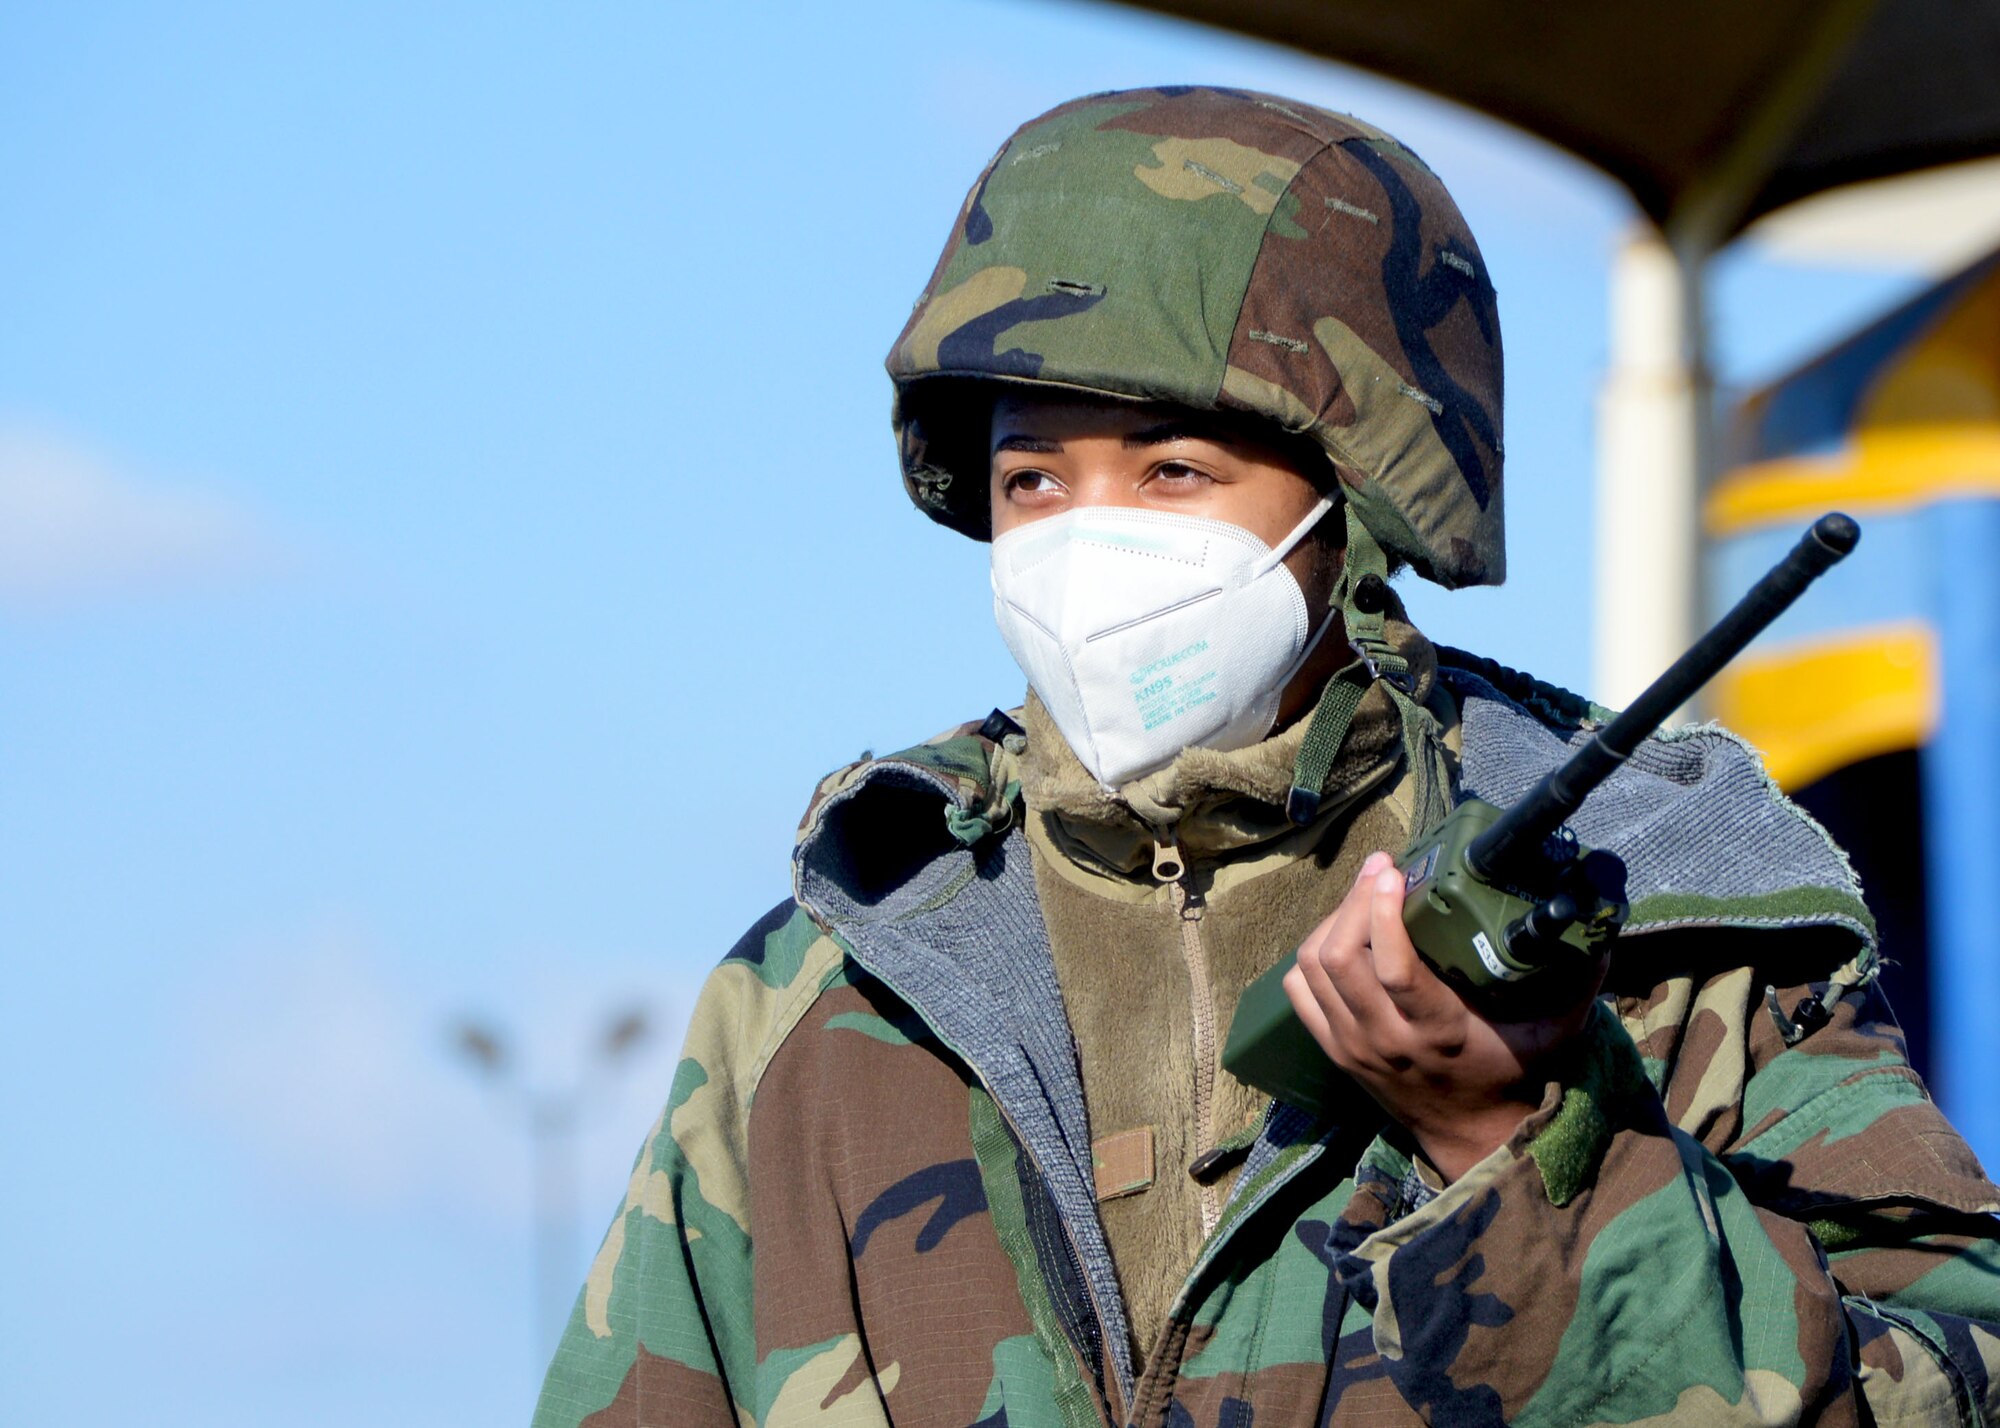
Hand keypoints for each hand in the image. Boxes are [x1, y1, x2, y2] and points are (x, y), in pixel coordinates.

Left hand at [1282, 850, 1604, 1181]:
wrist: (1469, 1135)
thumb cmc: (1510, 1073)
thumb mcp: (1553, 1032)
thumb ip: (1577, 982)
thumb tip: (1600, 931)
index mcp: (1438, 1030)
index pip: (1392, 969)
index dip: (1381, 913)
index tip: (1393, 870)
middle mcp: (1385, 1038)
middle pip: (1340, 957)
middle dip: (1353, 901)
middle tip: (1379, 867)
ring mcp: (1352, 1046)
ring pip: (1313, 967)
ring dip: (1331, 921)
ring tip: (1362, 893)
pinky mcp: (1334, 1050)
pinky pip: (1299, 992)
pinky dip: (1311, 956)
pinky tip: (1339, 933)